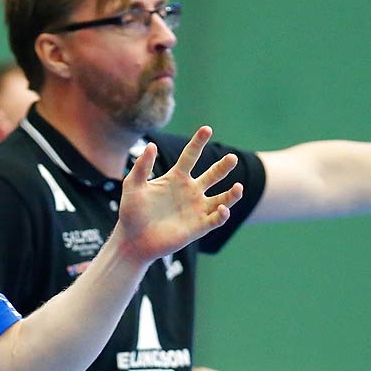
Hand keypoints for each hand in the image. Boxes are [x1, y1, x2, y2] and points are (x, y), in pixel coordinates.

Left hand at [117, 127, 242, 261]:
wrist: (133, 240)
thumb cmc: (131, 213)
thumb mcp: (132, 186)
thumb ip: (142, 167)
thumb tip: (152, 146)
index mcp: (176, 178)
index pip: (191, 155)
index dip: (199, 142)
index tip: (207, 129)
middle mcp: (190, 191)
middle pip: (213, 175)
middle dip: (224, 166)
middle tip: (232, 158)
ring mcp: (196, 209)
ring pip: (221, 198)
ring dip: (232, 194)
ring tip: (238, 187)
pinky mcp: (198, 227)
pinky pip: (215, 219)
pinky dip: (221, 214)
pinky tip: (223, 209)